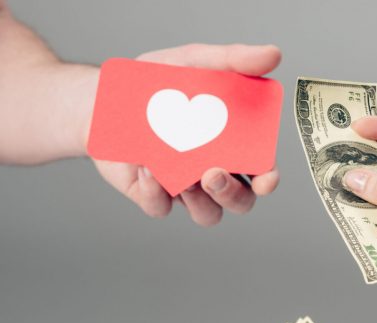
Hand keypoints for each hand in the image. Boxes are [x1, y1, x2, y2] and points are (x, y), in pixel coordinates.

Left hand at [90, 44, 281, 224]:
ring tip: (185, 176)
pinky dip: (155, 193)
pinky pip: (161, 208)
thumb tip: (273, 54)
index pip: (262, 171)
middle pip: (240, 201)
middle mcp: (213, 171)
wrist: (103, 95)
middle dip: (232, 194)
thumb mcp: (195, 62)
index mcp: (233, 145)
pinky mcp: (152, 196)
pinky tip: (148, 169)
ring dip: (200, 201)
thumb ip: (233, 60)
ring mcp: (184, 188)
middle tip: (213, 173)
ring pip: (207, 214)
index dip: (268, 179)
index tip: (266, 178)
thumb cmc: (156, 82)